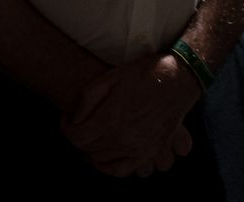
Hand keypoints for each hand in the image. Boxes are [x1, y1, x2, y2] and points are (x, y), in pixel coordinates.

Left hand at [61, 52, 199, 176]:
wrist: (177, 79)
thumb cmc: (143, 74)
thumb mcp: (110, 77)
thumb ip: (87, 98)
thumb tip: (73, 118)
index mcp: (109, 120)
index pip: (75, 137)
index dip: (66, 128)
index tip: (67, 119)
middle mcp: (121, 139)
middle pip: (87, 149)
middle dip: (78, 137)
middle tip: (79, 124)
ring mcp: (137, 149)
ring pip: (101, 160)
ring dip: (91, 150)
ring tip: (92, 135)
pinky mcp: (149, 152)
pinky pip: (123, 170)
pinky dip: (109, 168)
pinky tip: (105, 157)